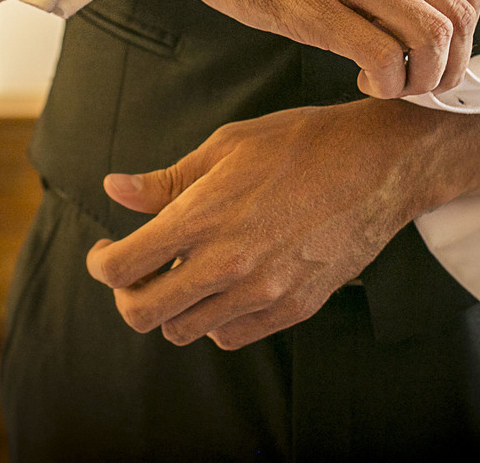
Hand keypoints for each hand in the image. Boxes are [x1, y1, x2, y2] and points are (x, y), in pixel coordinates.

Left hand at [84, 99, 448, 349]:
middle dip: (127, 295)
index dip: (101, 263)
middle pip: (143, 314)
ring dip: (173, 307)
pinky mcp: (294, 307)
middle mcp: (228, 263)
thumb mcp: (226, 146)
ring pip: (186, 330)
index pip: (121, 268)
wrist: (379, 164)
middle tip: (136, 272)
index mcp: (203, 217)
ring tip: (184, 274)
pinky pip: (231, 336)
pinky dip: (215, 319)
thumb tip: (114, 189)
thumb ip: (166, 180)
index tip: (107, 251)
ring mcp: (263, 292)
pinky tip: (223, 287)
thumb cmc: (300, 143)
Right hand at [87, 0, 479, 97]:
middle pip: (458, 20)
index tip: (434, 60)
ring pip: (432, 39)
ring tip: (390, 86)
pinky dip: (388, 84)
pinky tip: (365, 82)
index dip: (463, 39)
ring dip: (422, 81)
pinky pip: (384, 57)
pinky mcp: (313, 7)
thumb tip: (414, 17)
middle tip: (418, 85)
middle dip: (449, 68)